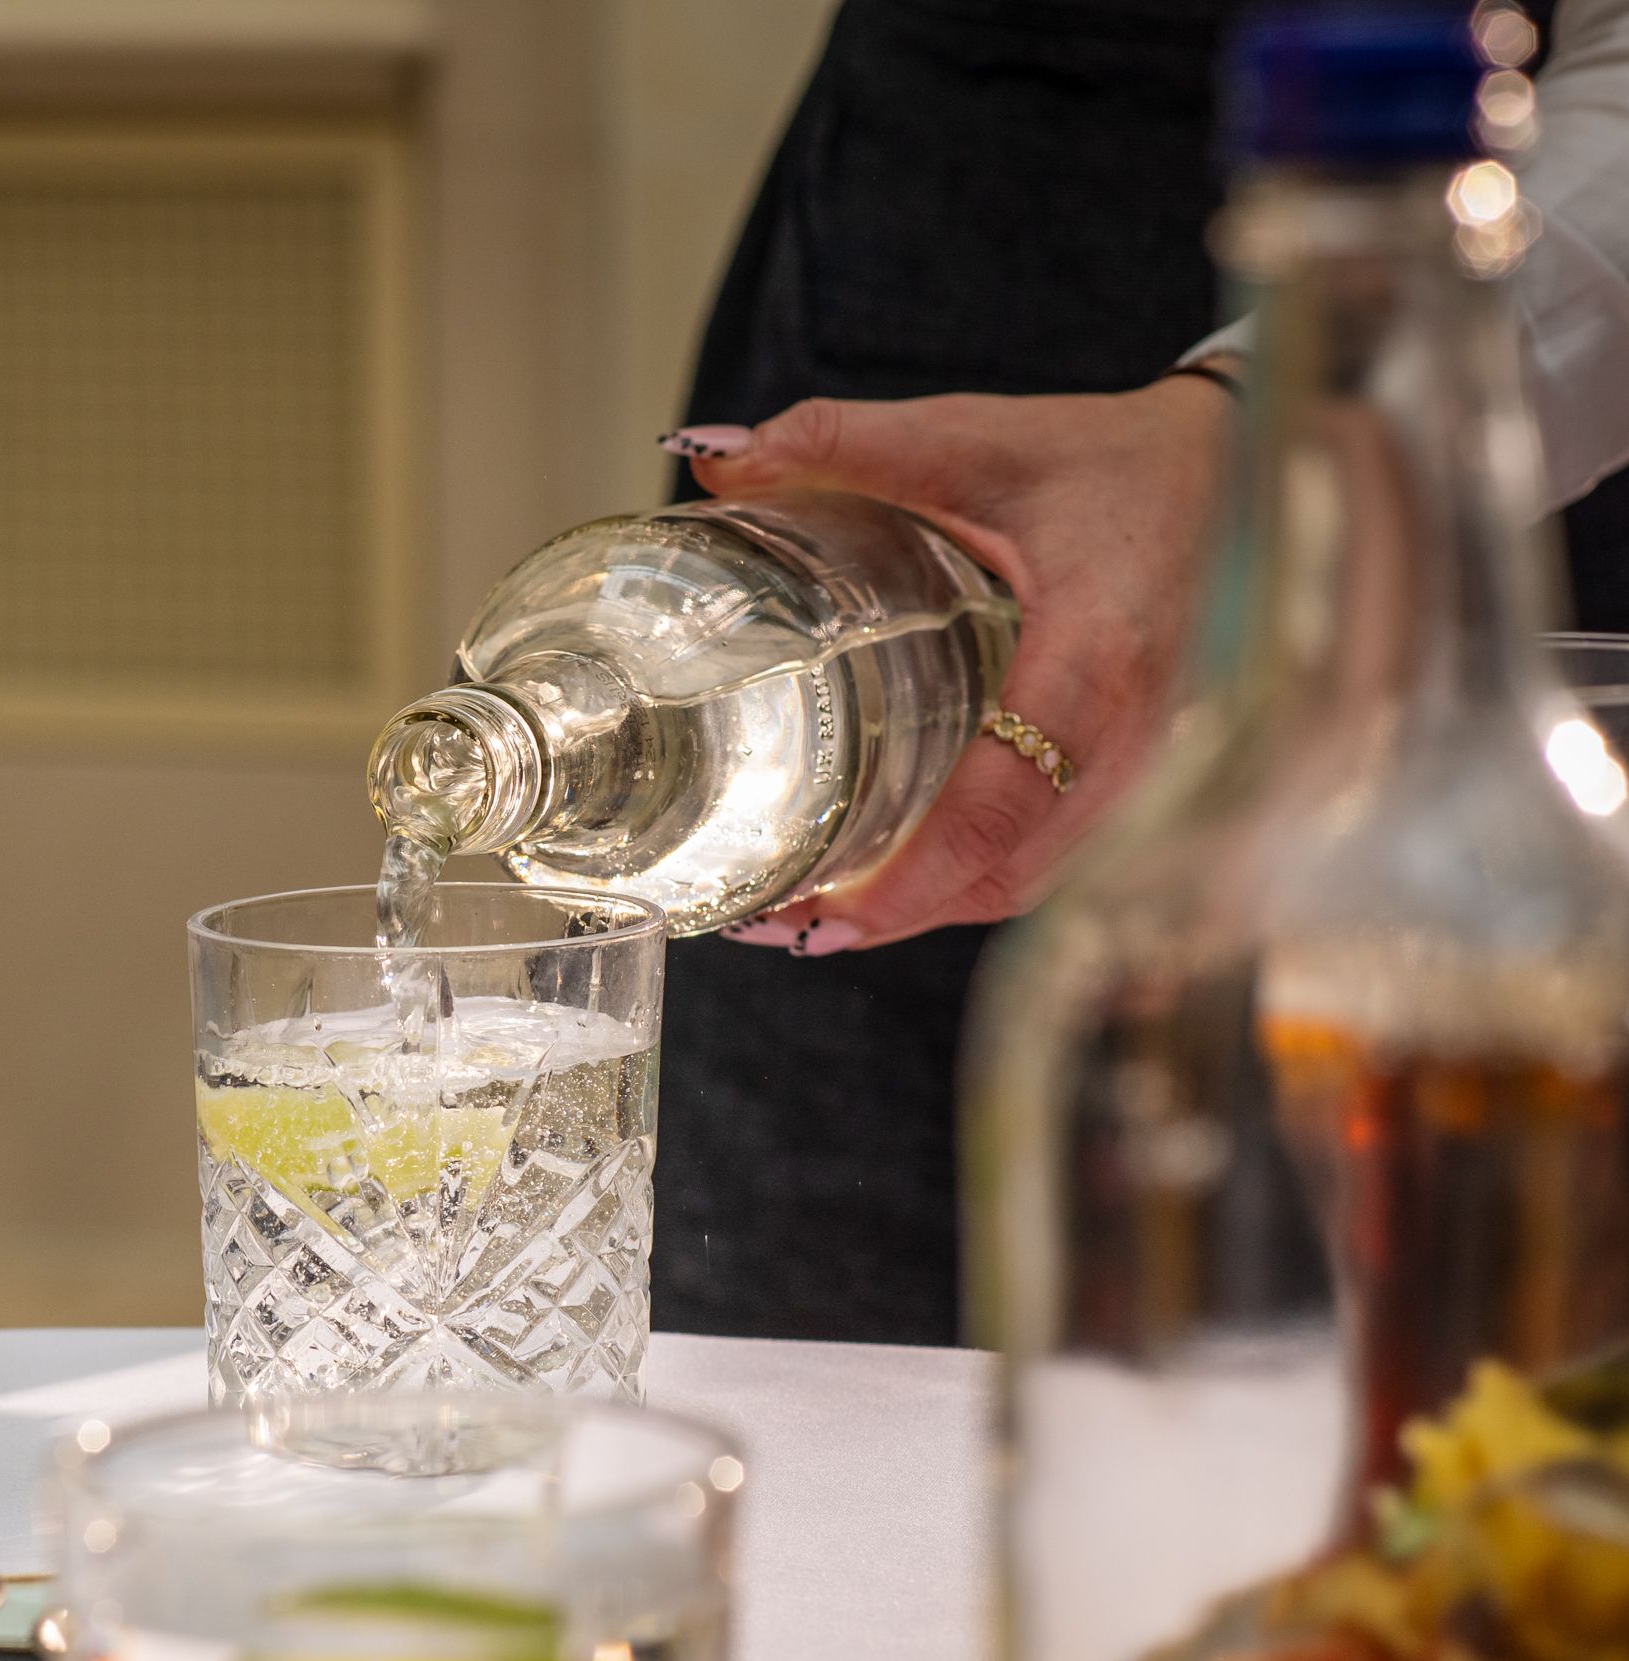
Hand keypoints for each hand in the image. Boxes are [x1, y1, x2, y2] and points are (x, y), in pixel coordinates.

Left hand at [665, 370, 1233, 951]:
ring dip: (934, 908)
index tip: (829, 913)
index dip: (918, 872)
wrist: (1252, 467)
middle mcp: (1141, 730)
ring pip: (1039, 879)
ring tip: (818, 915)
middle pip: (1012, 869)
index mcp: (1098, 652)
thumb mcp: (975, 438)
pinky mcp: (1151, 776)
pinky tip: (904, 879)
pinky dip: (980, 881)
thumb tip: (707, 460)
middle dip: (899, 912)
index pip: (1006, 796)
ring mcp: (1158, 766)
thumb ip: (840, 442)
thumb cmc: (1116, 458)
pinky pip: (1063, 857)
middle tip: (781, 922)